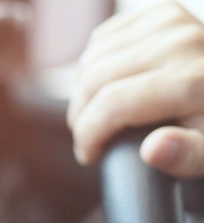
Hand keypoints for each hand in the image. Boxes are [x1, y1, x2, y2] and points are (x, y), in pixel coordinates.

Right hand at [68, 0, 203, 177]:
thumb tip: (153, 149)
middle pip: (96, 79)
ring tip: (92, 117)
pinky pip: (101, 39)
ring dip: (81, 93)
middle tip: (87, 140)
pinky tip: (104, 87)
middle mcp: (180, 42)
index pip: (113, 104)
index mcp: (193, 80)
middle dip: (80, 116)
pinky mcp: (159, 11)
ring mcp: (169, 21)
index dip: (89, 134)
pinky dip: (93, 66)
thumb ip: (186, 157)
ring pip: (91, 59)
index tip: (88, 156)